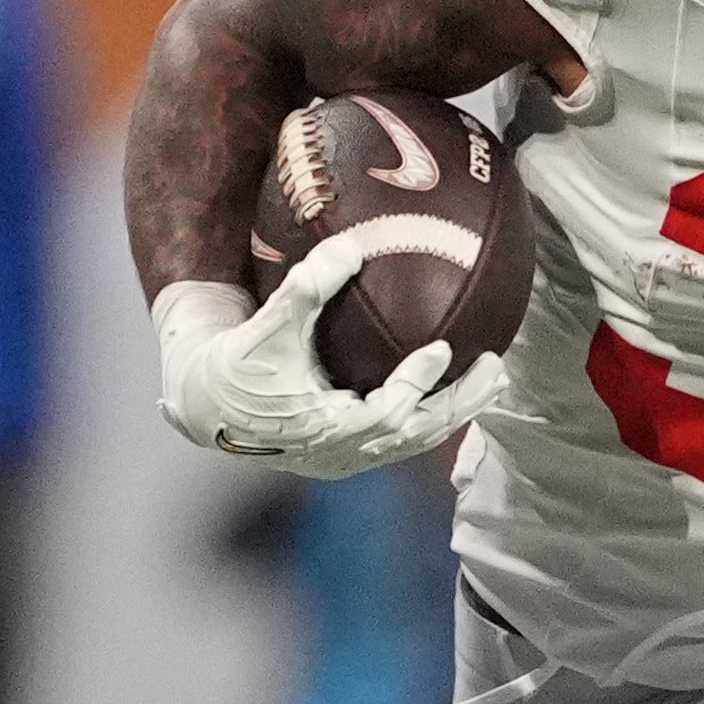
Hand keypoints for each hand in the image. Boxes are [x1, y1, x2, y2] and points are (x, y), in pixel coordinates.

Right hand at [152, 228, 509, 479]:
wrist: (208, 406)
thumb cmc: (237, 364)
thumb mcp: (265, 325)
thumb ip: (306, 287)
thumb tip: (352, 246)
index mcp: (321, 427)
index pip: (384, 412)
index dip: (415, 384)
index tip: (442, 349)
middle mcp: (342, 452)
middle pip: (417, 434)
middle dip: (460, 403)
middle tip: (495, 367)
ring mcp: (350, 458)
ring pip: (416, 440)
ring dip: (457, 410)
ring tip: (493, 377)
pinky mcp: (354, 453)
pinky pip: (405, 438)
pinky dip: (434, 415)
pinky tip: (460, 388)